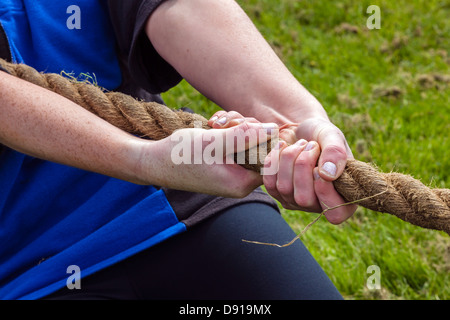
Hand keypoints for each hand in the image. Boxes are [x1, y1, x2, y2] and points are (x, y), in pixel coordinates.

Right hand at [138, 118, 277, 197]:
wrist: (153, 162)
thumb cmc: (181, 155)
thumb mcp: (214, 142)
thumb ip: (245, 136)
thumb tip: (273, 130)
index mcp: (242, 183)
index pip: (272, 159)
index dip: (263, 137)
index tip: (244, 126)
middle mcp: (240, 182)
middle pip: (261, 148)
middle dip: (246, 129)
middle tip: (223, 122)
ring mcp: (232, 174)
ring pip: (248, 143)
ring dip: (235, 127)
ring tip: (214, 124)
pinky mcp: (224, 165)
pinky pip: (236, 145)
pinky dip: (227, 132)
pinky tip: (212, 126)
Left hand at [263, 117, 356, 223]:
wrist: (303, 129)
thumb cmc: (323, 136)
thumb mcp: (334, 137)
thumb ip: (336, 153)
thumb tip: (327, 175)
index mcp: (343, 198)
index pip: (335, 215)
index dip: (325, 192)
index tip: (320, 167)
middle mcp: (318, 205)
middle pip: (304, 199)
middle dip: (304, 166)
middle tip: (311, 145)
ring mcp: (295, 201)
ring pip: (284, 188)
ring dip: (290, 159)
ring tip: (301, 143)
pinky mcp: (277, 192)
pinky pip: (269, 182)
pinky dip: (274, 160)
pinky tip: (283, 146)